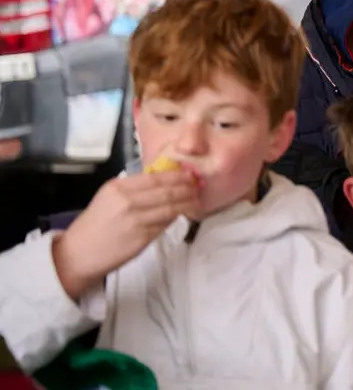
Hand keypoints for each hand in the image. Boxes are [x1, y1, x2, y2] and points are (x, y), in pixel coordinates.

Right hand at [53, 169, 199, 298]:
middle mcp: (127, 200)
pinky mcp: (141, 237)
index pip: (156, 177)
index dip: (177, 176)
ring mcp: (136, 219)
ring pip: (170, 207)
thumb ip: (133, 189)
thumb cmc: (94, 226)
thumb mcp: (108, 198)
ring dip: (187, 204)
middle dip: (187, 188)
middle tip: (199, 187)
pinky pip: (165, 224)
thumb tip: (164, 182)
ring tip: (196, 201)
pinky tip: (183, 216)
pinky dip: (176, 218)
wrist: (77, 254)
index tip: (190, 174)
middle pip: (167, 191)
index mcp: (118, 187)